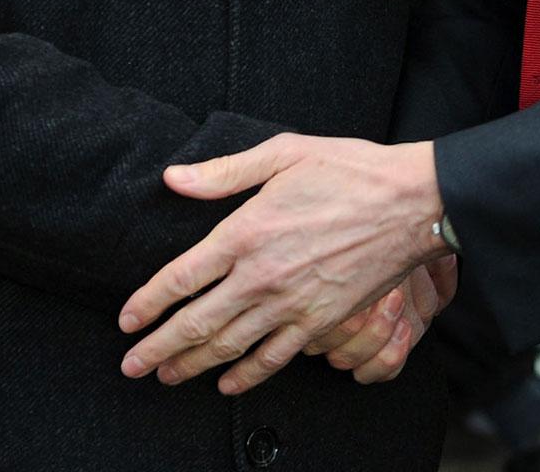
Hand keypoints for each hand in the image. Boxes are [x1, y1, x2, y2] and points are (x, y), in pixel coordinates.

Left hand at [118, 133, 448, 394]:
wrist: (412, 203)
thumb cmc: (350, 170)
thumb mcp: (283, 154)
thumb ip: (224, 172)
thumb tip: (173, 180)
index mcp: (246, 232)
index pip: (181, 278)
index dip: (148, 303)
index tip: (127, 320)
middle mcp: (262, 276)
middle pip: (196, 323)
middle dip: (158, 349)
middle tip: (131, 366)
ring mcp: (292, 305)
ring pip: (229, 346)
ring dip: (192, 366)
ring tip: (165, 376)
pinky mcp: (321, 322)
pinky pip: (275, 358)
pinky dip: (246, 376)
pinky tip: (227, 385)